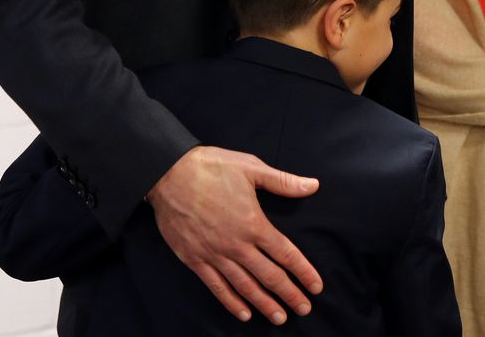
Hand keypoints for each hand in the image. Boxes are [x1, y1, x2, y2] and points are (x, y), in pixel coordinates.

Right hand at [147, 145, 321, 324]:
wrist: (169, 174)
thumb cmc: (212, 167)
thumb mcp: (252, 168)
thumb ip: (284, 182)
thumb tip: (313, 185)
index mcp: (254, 223)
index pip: (286, 254)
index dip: (303, 272)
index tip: (316, 286)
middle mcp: (237, 244)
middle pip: (269, 276)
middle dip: (289, 294)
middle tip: (304, 309)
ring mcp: (215, 255)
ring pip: (245, 287)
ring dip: (264, 304)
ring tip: (280, 317)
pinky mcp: (195, 260)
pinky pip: (217, 287)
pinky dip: (231, 302)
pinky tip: (244, 313)